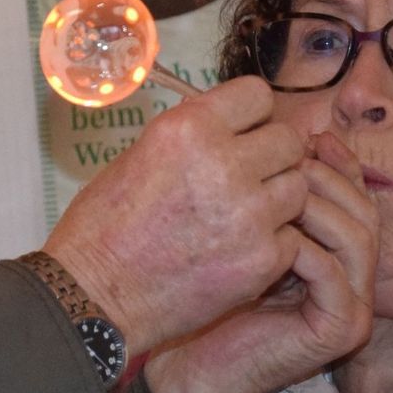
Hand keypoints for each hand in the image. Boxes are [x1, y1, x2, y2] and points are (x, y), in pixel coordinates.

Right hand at [43, 76, 312, 356]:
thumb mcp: (139, 156)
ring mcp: (248, 214)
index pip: (257, 95)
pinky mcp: (261, 259)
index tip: (243, 134)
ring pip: (298, 188)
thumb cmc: (103, 228)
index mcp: (188, 130)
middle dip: (272, 158)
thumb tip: (234, 128)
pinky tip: (239, 253)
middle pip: (288, 141)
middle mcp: (223, 165)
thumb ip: (193, 137)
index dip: (251, 116)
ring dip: (277, 201)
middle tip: (249, 179)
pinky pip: (292, 237)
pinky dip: (272, 246)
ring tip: (243, 218)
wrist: (94, 297)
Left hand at [144, 133, 377, 392]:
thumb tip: (279, 135)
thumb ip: (267, 196)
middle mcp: (356, 282)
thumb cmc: (207, 297)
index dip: (336, 164)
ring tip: (281, 186)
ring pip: (357, 237)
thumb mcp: (242, 234)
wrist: (192, 362)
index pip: (354, 198)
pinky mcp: (341, 329)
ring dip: (318, 205)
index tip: (308, 135)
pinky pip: (334, 274)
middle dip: (328, 177)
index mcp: (338, 258)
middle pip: (364, 212)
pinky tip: (272, 231)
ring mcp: (354, 308)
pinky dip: (304, 246)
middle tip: (293, 156)